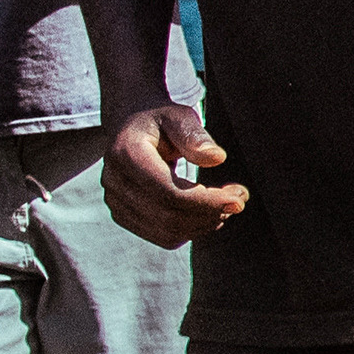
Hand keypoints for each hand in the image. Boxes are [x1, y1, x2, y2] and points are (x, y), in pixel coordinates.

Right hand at [103, 101, 246, 245]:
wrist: (132, 126)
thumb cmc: (161, 120)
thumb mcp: (179, 116)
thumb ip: (194, 135)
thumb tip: (217, 158)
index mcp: (126, 153)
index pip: (168, 192)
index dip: (206, 201)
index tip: (239, 198)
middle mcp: (114, 181)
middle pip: (169, 216)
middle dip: (210, 213)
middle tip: (238, 199)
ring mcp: (115, 202)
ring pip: (168, 231)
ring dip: (204, 224)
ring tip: (225, 204)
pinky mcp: (123, 215)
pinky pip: (163, 236)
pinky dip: (191, 230)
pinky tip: (207, 213)